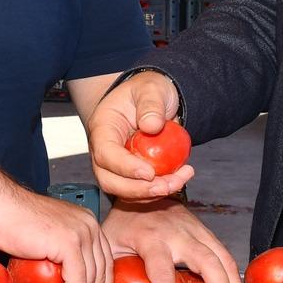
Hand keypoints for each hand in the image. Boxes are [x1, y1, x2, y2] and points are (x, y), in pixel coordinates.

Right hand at [0, 184, 112, 282]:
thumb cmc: (13, 222)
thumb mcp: (47, 238)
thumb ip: (62, 254)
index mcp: (89, 224)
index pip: (105, 263)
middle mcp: (91, 226)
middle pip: (103, 274)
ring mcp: (83, 233)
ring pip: (92, 281)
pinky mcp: (70, 242)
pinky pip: (78, 281)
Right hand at [89, 72, 192, 199]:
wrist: (151, 98)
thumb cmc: (147, 90)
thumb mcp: (151, 88)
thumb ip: (151, 103)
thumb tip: (152, 126)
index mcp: (102, 127)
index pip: (105, 154)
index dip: (125, 168)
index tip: (149, 173)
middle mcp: (104, 150)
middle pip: (110, 180)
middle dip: (139, 190)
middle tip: (167, 186)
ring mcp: (116, 164)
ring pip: (125, 191)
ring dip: (152, 193)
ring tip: (179, 181)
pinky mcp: (131, 173)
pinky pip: (140, 190)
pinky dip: (159, 190)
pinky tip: (179, 179)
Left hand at [102, 198, 242, 282]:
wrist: (138, 187)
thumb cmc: (122, 221)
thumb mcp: (109, 245)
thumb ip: (110, 274)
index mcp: (150, 238)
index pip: (162, 272)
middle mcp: (177, 232)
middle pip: (206, 260)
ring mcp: (194, 228)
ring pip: (221, 255)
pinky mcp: (203, 229)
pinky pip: (222, 251)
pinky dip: (230, 272)